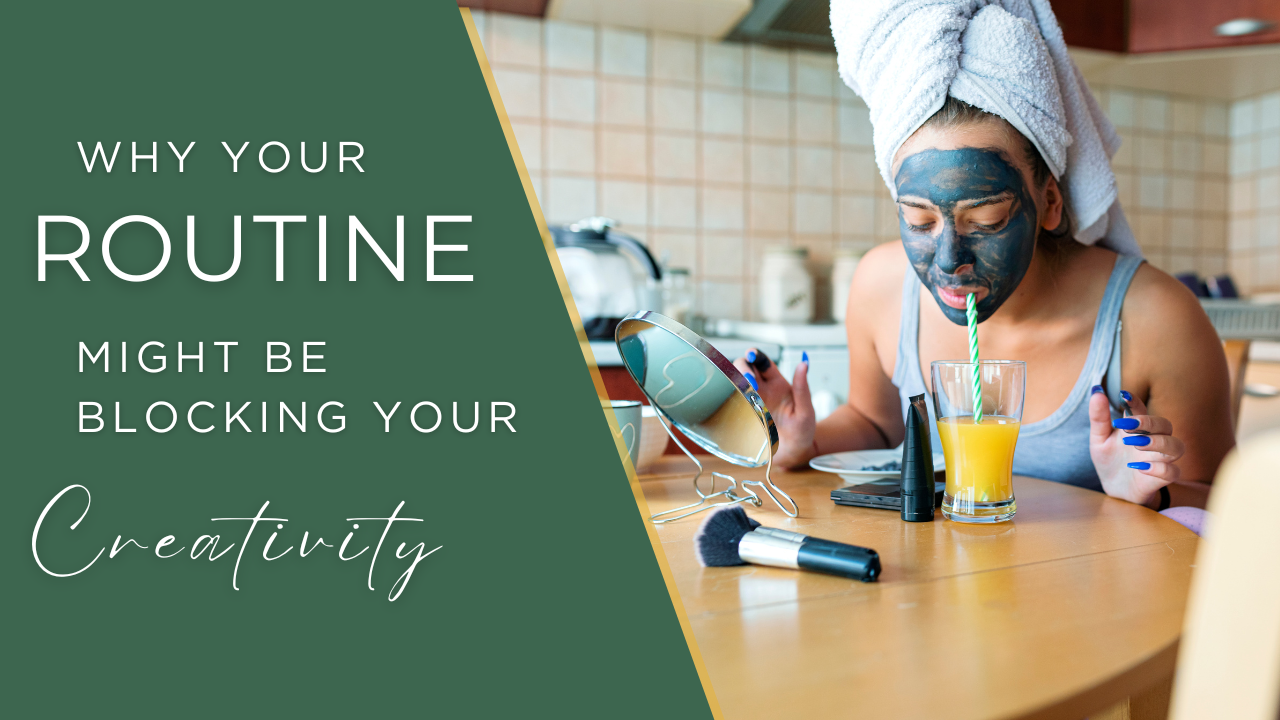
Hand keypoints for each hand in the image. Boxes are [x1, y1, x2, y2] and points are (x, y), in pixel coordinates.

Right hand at [733, 349, 815, 468]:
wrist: (792, 455)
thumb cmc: (803, 432)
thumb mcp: (806, 411)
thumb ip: (803, 389)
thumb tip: (803, 364)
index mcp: (777, 382)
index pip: (763, 362)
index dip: (755, 355)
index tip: (751, 355)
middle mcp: (761, 389)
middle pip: (744, 367)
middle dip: (742, 369)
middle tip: (749, 382)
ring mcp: (749, 401)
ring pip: (733, 382)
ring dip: (733, 382)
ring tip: (743, 394)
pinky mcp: (740, 415)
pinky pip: (729, 401)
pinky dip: (725, 397)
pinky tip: (730, 402)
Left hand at [1088, 387, 1183, 506]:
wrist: (1112, 487)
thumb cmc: (1109, 459)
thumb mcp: (1098, 439)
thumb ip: (1099, 418)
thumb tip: (1096, 392)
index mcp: (1137, 427)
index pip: (1142, 409)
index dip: (1135, 401)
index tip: (1123, 396)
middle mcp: (1153, 440)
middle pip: (1166, 425)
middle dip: (1149, 423)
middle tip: (1127, 427)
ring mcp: (1160, 459)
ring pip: (1177, 446)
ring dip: (1158, 443)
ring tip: (1135, 445)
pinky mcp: (1162, 478)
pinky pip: (1173, 472)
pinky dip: (1159, 468)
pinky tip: (1139, 467)